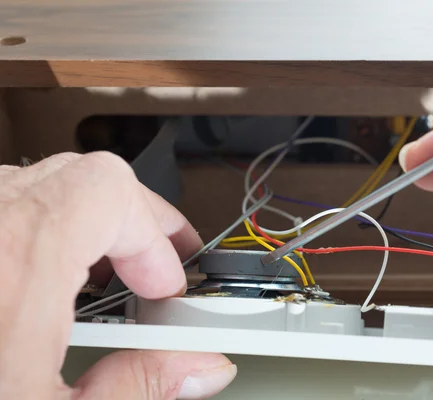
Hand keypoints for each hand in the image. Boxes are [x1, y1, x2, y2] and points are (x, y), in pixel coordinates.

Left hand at [0, 152, 235, 398]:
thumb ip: (134, 388)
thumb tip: (198, 366)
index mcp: (11, 267)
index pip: (108, 194)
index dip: (155, 234)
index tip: (167, 284)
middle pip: (87, 178)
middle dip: (139, 223)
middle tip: (161, 267)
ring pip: (48, 181)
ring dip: (95, 221)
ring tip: (114, 273)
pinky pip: (12, 199)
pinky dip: (50, 225)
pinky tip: (56, 278)